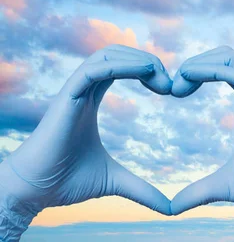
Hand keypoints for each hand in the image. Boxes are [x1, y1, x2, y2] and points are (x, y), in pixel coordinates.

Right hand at [0, 45, 172, 240]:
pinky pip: (93, 71)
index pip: (121, 67)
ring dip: (137, 58)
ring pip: (105, 54)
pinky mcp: (65, 99)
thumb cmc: (67, 181)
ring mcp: (72, 93)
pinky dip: (120, 66)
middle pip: (116, 53)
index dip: (147, 69)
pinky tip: (146, 72)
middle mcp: (82, 91)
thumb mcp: (116, 181)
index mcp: (91, 100)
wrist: (34, 192)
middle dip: (147, 59)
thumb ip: (143, 190)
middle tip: (170, 82)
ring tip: (160, 75)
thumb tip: (169, 209)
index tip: (171, 88)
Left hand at [170, 46, 233, 241]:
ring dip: (200, 62)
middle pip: (226, 55)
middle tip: (173, 88)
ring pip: (232, 57)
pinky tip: (190, 80)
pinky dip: (211, 70)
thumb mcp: (225, 186)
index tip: (174, 93)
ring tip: (180, 82)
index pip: (223, 69)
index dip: (196, 72)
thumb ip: (198, 191)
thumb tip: (171, 209)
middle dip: (195, 62)